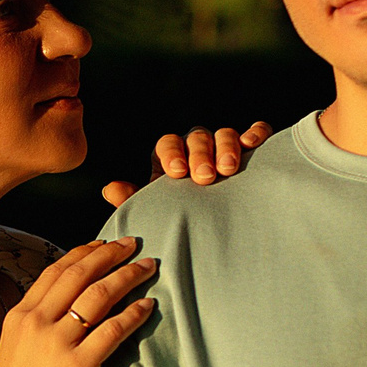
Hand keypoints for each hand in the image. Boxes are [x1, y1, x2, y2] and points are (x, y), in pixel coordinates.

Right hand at [0, 238, 159, 366]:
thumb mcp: (13, 349)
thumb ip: (34, 324)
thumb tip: (61, 306)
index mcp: (20, 316)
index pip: (56, 271)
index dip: (84, 253)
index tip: (104, 243)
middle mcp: (36, 322)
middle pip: (80, 275)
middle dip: (110, 254)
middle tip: (133, 244)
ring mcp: (56, 343)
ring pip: (99, 296)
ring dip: (128, 276)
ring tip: (148, 267)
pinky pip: (112, 331)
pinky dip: (133, 314)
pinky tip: (148, 306)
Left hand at [102, 121, 274, 206]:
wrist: (216, 234)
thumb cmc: (183, 220)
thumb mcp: (157, 211)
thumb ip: (134, 201)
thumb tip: (110, 189)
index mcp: (172, 159)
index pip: (167, 143)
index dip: (171, 153)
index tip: (177, 173)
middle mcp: (198, 149)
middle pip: (196, 137)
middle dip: (200, 153)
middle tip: (204, 177)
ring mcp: (226, 148)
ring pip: (224, 133)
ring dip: (226, 146)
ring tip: (228, 169)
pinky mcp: (253, 152)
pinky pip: (256, 132)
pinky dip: (255, 133)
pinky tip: (252, 145)